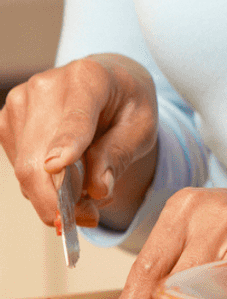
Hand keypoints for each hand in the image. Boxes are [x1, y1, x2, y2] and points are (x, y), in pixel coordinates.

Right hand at [0, 53, 156, 230]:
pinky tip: (70, 181)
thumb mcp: (142, 126)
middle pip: (39, 155)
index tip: (58, 166)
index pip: (75, 118)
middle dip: (60, 198)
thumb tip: (97, 190)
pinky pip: (21, 168)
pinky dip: (44, 186)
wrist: (107, 82)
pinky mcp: (7, 121)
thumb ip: (119, 154)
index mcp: (89, 77)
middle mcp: (46, 86)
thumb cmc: (128, 104)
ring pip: (26, 168)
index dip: (65, 143)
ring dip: (54, 196)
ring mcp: (20, 103)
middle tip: (87, 220)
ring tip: (89, 199)